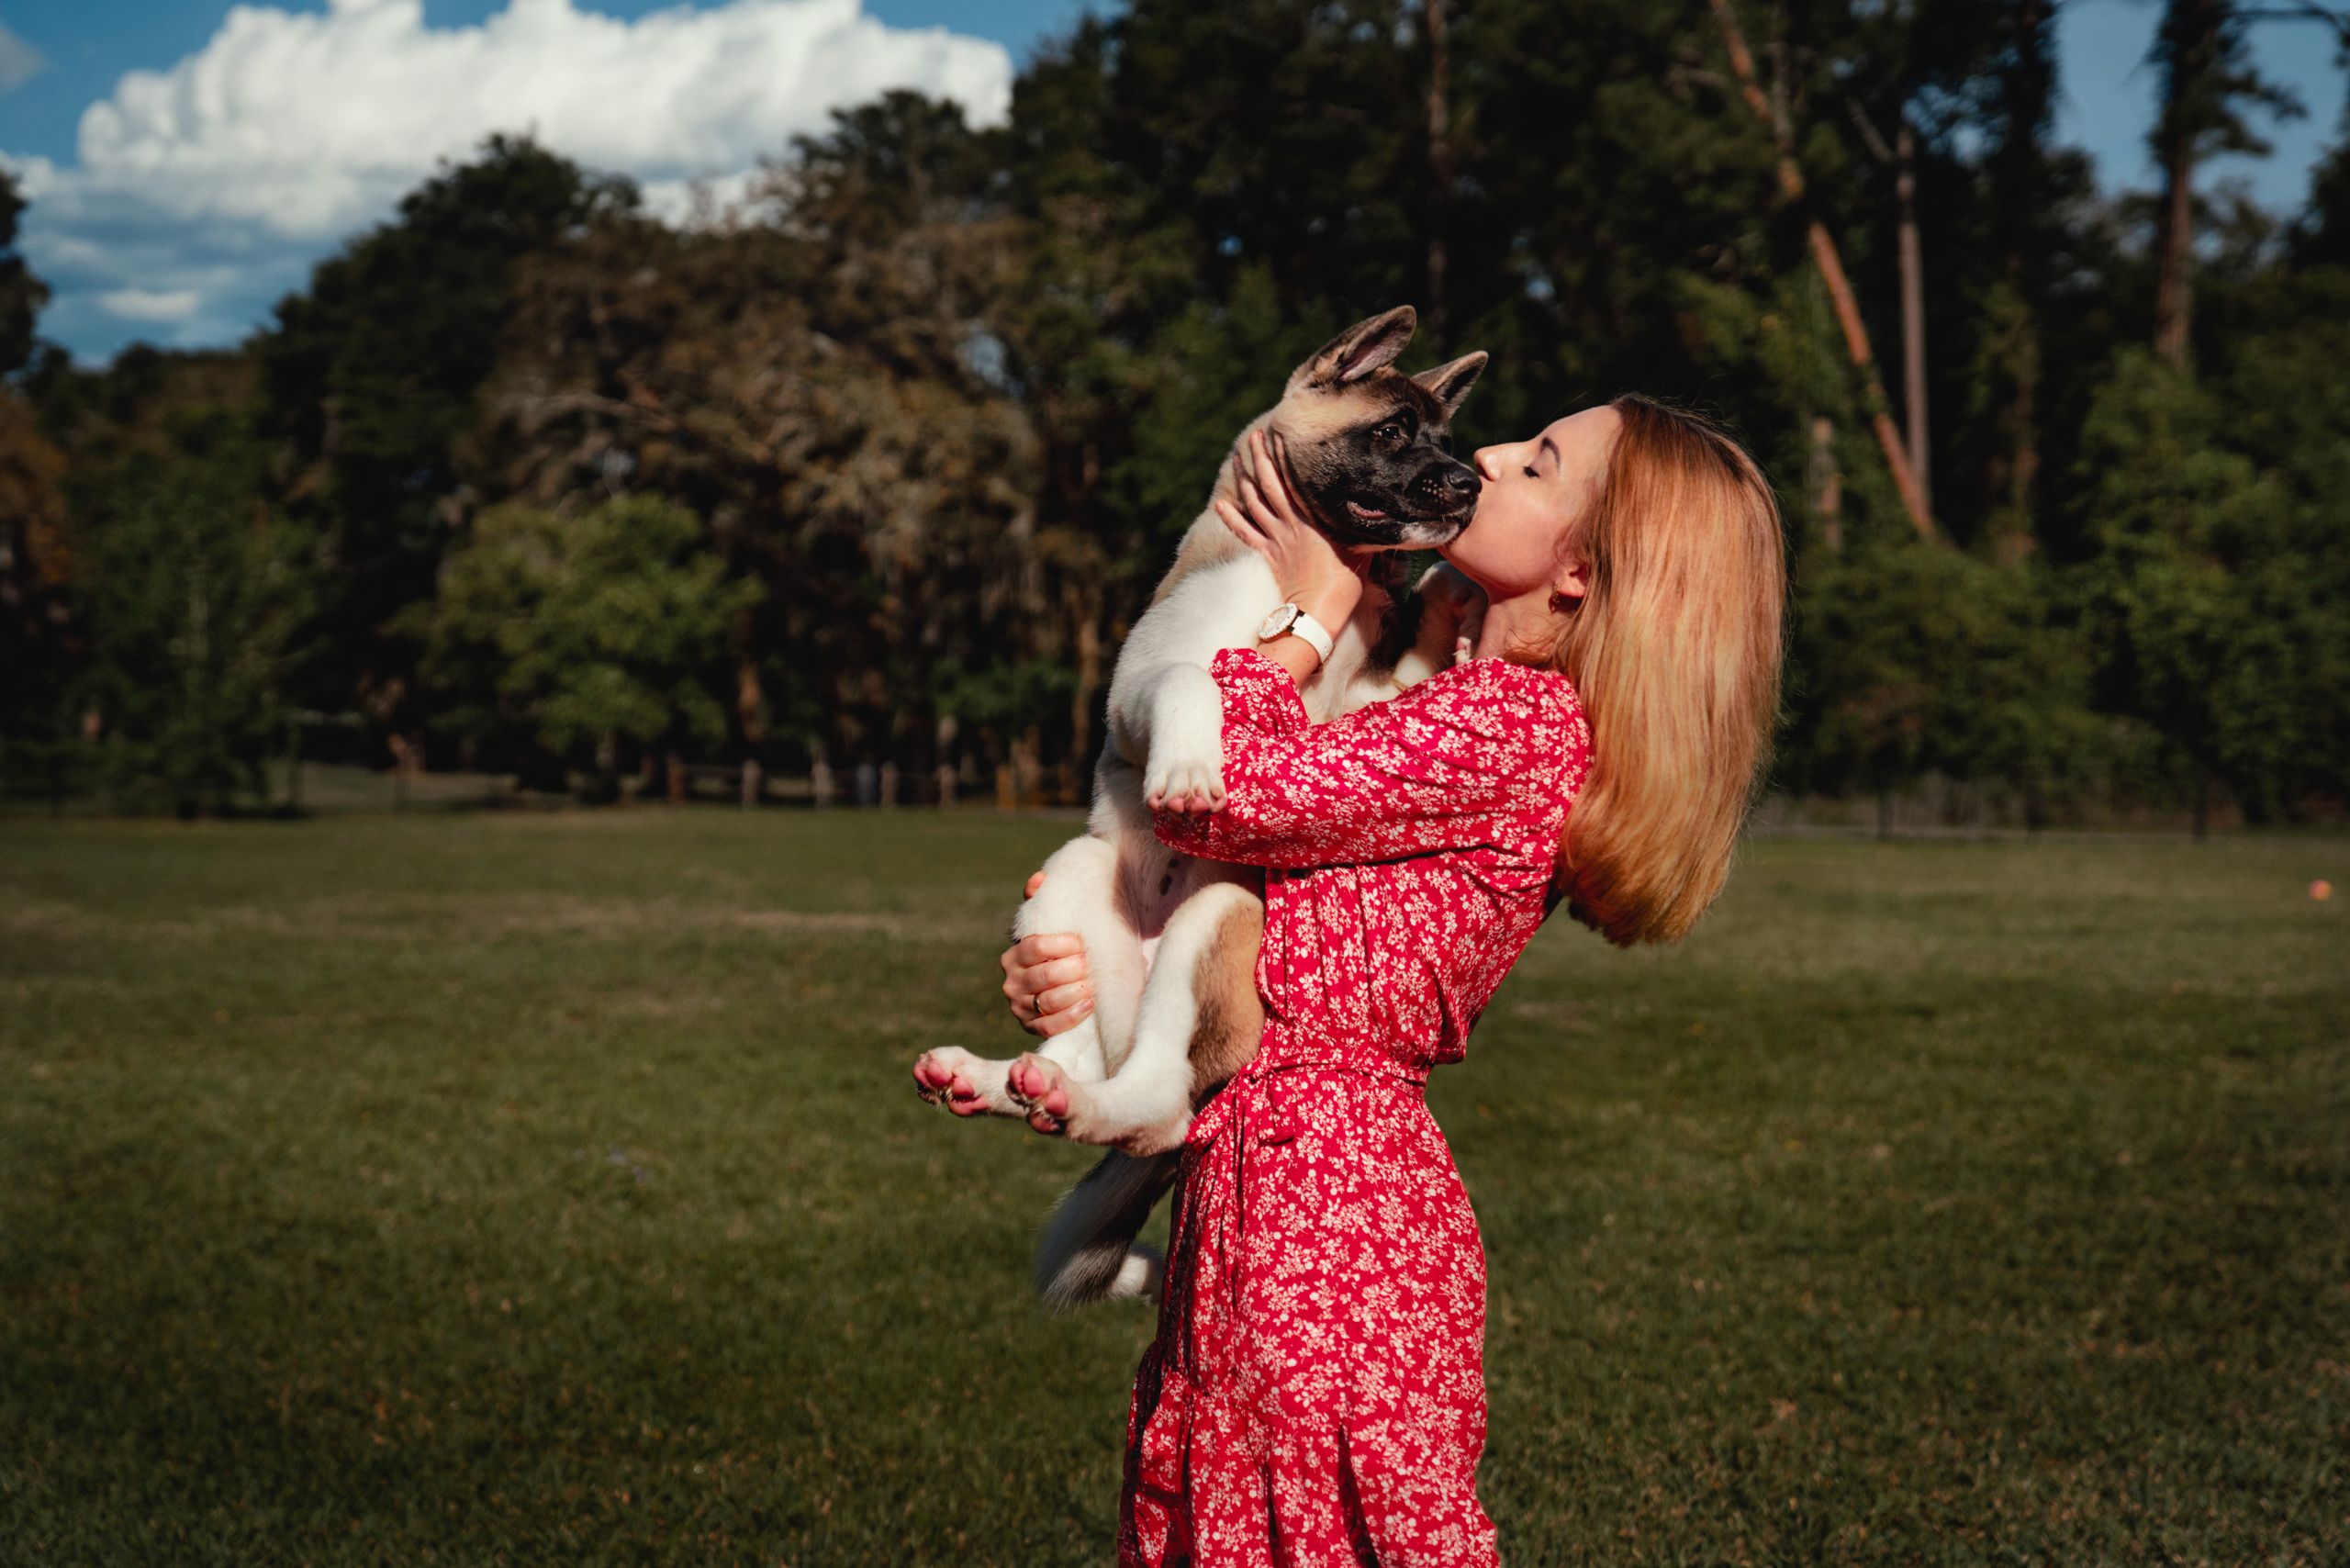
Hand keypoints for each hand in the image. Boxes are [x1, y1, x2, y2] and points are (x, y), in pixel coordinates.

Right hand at [1002, 871, 1092, 1036]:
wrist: (1057, 986)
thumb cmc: (1057, 951)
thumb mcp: (1049, 927)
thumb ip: (1041, 904)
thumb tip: (1039, 880)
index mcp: (1013, 956)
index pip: (1034, 947)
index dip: (1059, 945)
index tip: (1080, 943)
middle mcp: (1012, 982)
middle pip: (1042, 975)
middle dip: (1070, 970)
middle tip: (1089, 964)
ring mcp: (1020, 1007)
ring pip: (1046, 1002)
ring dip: (1072, 993)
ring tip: (1092, 985)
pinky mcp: (1031, 1027)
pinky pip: (1049, 1026)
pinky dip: (1070, 1016)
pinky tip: (1088, 1005)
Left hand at [1216, 430, 1367, 642]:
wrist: (1319, 610)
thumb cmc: (1345, 580)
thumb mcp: (1364, 546)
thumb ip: (1370, 527)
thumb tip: (1396, 513)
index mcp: (1311, 517)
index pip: (1293, 479)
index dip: (1284, 456)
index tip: (1279, 434)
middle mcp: (1289, 523)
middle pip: (1269, 484)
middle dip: (1260, 458)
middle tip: (1255, 436)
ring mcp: (1275, 539)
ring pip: (1254, 503)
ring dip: (1244, 480)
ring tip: (1236, 459)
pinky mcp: (1267, 555)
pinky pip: (1245, 532)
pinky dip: (1231, 517)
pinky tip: (1220, 503)